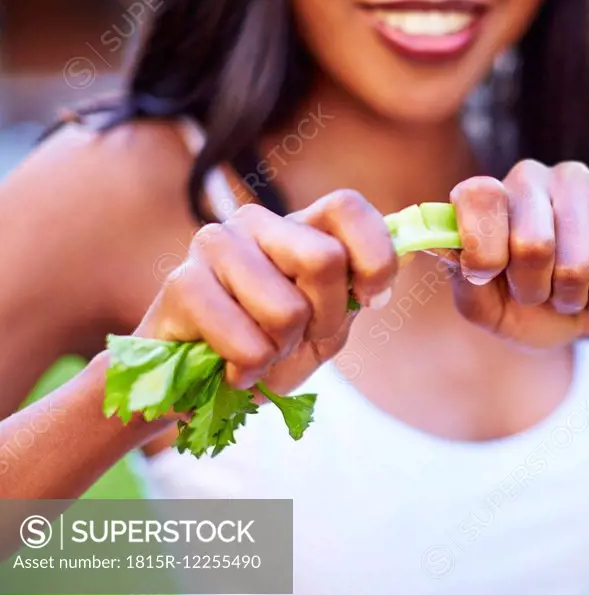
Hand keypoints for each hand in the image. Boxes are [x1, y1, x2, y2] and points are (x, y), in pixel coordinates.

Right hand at [134, 190, 397, 394]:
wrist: (199, 388)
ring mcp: (215, 245)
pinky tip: (232, 365)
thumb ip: (360, 287)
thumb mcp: (328, 321)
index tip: (370, 300)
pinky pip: (245, 339)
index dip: (374, 258)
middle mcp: (256, 222)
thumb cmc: (269, 347)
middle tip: (300, 335)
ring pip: (287, 308)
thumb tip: (402, 258)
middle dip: (325, 317)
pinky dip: (250, 367)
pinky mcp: (180, 283)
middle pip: (325, 259)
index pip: (349, 206)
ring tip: (260, 348)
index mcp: (299, 226)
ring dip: (282, 348)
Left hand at [445, 160, 588, 348]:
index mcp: (487, 198)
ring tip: (571, 292)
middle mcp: (528, 179)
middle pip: (531, 244)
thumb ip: (464, 282)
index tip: (488, 276)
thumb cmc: (533, 307)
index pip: (476, 197)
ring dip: (570, 297)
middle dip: (534, 289)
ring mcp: (578, 181)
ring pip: (575, 263)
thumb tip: (451, 248)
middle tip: (538, 292)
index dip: (484, 251)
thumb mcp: (488, 308)